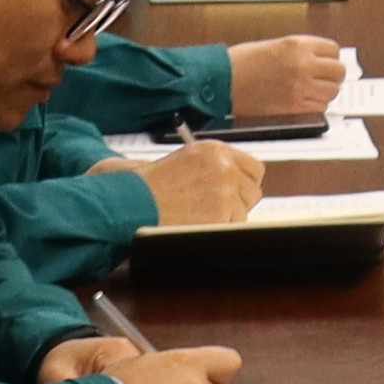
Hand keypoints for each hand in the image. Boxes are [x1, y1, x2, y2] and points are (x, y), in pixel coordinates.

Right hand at [137, 139, 264, 228]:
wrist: (129, 203)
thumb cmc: (142, 185)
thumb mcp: (177, 159)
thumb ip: (206, 165)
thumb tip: (226, 177)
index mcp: (214, 150)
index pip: (254, 168)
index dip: (244, 183)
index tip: (237, 191)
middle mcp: (224, 168)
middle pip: (252, 192)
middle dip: (238, 203)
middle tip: (215, 209)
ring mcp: (225, 193)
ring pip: (243, 213)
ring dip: (225, 219)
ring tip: (197, 218)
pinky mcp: (219, 216)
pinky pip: (230, 229)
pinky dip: (216, 232)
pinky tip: (196, 227)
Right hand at [226, 34, 352, 121]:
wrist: (220, 82)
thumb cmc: (239, 63)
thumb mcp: (274, 46)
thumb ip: (300, 52)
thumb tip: (320, 62)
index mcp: (298, 45)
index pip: (333, 50)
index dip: (329, 58)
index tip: (325, 64)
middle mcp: (303, 64)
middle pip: (338, 72)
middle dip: (331, 76)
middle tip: (321, 80)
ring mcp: (301, 87)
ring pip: (332, 92)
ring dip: (324, 93)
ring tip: (310, 92)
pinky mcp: (294, 107)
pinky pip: (319, 109)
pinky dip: (315, 107)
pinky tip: (302, 103)